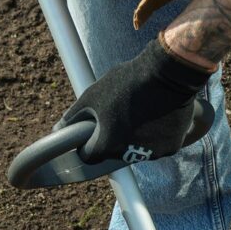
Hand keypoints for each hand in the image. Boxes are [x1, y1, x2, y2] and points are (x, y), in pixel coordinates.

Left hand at [62, 37, 211, 164]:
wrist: (168, 73)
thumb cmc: (128, 82)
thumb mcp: (93, 95)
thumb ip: (74, 116)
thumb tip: (58, 129)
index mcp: (108, 145)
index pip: (90, 156)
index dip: (89, 143)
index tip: (95, 130)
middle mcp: (131, 154)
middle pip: (116, 153)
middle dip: (114, 139)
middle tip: (120, 116)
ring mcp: (154, 152)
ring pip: (139, 150)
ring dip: (136, 138)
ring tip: (140, 113)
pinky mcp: (172, 146)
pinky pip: (159, 145)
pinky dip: (156, 135)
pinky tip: (156, 116)